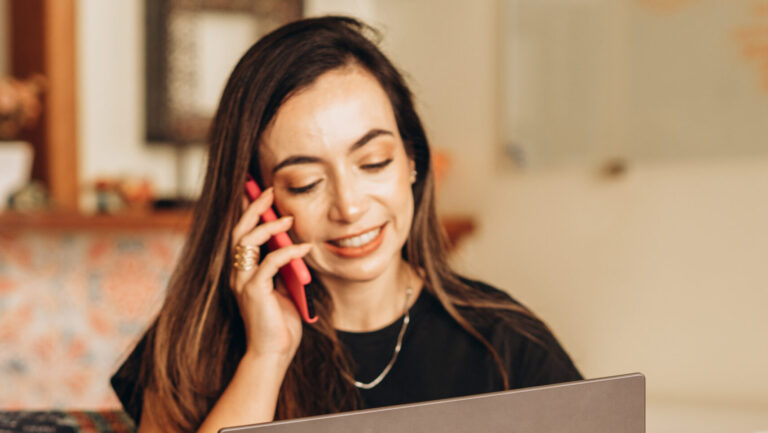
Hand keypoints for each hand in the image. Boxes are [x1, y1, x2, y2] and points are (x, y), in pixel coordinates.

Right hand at [229, 187, 310, 360]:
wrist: (272, 353)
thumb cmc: (279, 323)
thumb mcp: (282, 289)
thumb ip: (282, 268)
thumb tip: (294, 245)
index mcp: (242, 271)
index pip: (241, 234)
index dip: (248, 211)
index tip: (258, 191)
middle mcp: (237, 273)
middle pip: (239, 231)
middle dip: (254, 208)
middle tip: (268, 191)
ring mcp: (243, 281)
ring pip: (248, 241)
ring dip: (269, 226)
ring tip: (288, 217)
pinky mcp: (253, 290)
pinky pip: (271, 262)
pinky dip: (288, 251)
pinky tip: (305, 247)